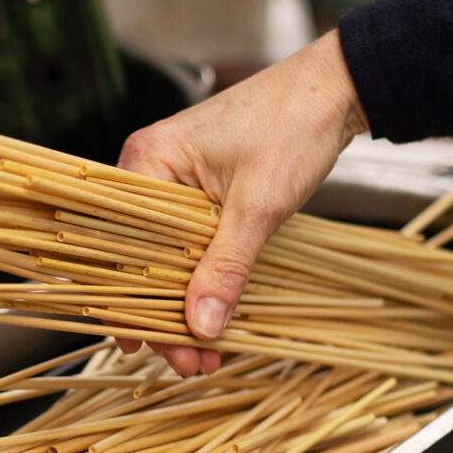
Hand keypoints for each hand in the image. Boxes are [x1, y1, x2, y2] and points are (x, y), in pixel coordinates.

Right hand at [114, 30, 368, 375]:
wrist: (335, 89)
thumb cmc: (292, 125)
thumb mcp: (258, 205)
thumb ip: (226, 266)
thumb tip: (200, 327)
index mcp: (145, 161)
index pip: (118, 244)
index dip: (127, 300)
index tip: (144, 346)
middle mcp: (149, 170)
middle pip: (140, 257)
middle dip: (164, 313)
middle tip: (189, 363)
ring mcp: (175, 181)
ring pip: (167, 257)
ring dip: (186, 303)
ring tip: (208, 353)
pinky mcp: (200, 191)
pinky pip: (189, 244)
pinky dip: (202, 279)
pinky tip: (216, 316)